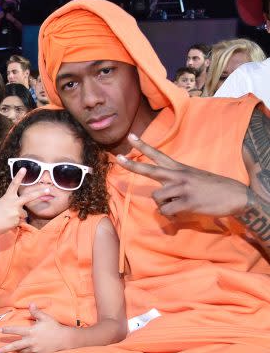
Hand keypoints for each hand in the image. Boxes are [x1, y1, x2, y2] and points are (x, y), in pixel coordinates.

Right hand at [0, 167, 50, 238]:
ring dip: (17, 216)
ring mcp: (16, 212)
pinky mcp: (17, 220)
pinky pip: (20, 221)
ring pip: (23, 214)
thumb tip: (21, 211)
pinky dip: (15, 223)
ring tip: (6, 218)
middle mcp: (13, 203)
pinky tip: (7, 223)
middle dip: (40, 193)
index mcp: (7, 197)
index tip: (24, 168)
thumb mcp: (0, 205)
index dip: (19, 176)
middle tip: (48, 189)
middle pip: (29, 197)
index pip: (14, 184)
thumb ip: (11, 204)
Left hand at [0, 303, 72, 352]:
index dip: (7, 330)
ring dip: (17, 351)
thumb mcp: (46, 318)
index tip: (0, 330)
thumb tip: (30, 304)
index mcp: (31, 331)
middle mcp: (31, 341)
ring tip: (11, 352)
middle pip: (15, 346)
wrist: (65, 340)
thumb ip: (36, 312)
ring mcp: (35, 350)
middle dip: (4, 350)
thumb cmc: (55, 327)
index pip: (16, 330)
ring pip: (22, 352)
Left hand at [116, 134, 247, 217]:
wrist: (235, 196)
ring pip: (157, 198)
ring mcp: (183, 188)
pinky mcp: (187, 202)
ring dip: (163, 206)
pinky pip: (166, 211)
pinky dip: (170, 215)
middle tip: (117, 157)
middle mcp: (179, 176)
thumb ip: (174, 183)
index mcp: (180, 168)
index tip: (131, 137)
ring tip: (178, 205)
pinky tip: (182, 212)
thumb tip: (159, 198)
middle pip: (150, 170)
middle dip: (132, 166)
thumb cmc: (211, 188)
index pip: (158, 155)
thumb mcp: (192, 178)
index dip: (143, 147)